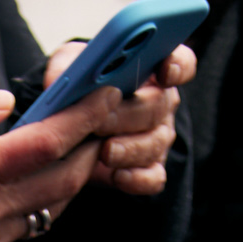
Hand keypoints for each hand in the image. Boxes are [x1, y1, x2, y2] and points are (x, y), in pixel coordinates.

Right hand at [0, 82, 123, 241]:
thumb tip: (4, 101)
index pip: (49, 142)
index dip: (84, 118)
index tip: (104, 97)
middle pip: (65, 179)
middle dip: (89, 150)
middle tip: (96, 127)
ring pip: (51, 208)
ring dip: (67, 181)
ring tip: (68, 157)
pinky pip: (25, 232)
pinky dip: (33, 208)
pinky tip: (22, 193)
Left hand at [42, 41, 194, 194]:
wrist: (68, 136)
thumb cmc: (76, 92)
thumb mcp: (68, 69)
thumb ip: (69, 65)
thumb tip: (62, 77)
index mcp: (151, 70)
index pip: (180, 62)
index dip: (177, 65)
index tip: (164, 71)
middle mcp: (161, 103)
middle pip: (159, 106)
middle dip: (129, 114)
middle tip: (101, 122)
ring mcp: (157, 137)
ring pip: (155, 143)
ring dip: (129, 148)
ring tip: (104, 152)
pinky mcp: (149, 169)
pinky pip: (154, 177)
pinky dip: (137, 178)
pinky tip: (117, 176)